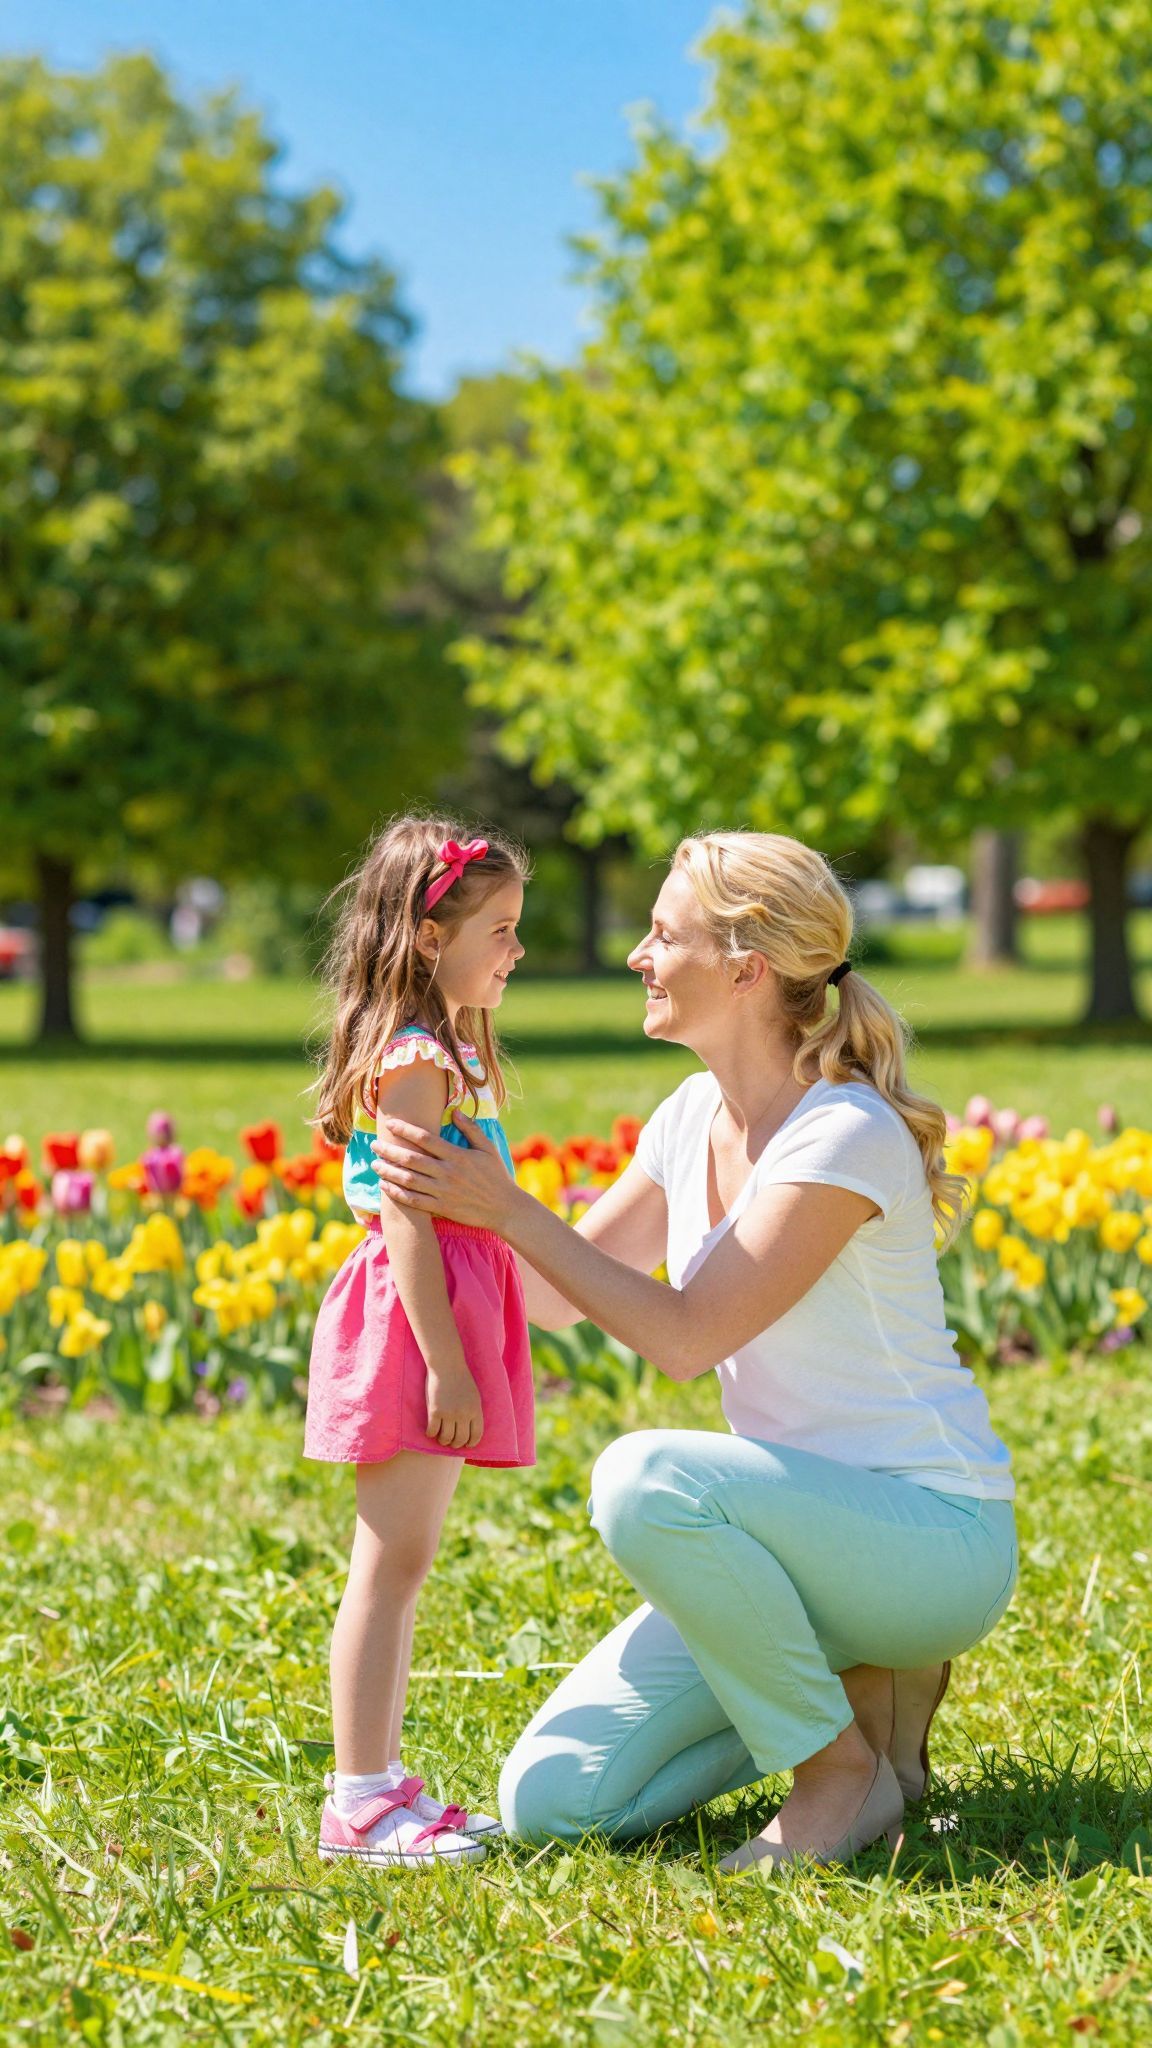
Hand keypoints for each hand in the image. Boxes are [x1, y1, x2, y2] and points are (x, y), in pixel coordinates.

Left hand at [373, 1112, 515, 1231]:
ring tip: (375, 1164)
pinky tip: (385, 1186)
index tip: (391, 1124)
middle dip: (389, 1150)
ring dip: (389, 1171)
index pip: (426, 1139)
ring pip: (408, 1180)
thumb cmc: (496, 1176)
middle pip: (411, 1159)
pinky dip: (397, 1193)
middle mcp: (448, 1173)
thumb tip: (455, 1111)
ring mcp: (443, 1192)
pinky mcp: (441, 1208)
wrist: (505, 1208)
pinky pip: (414, 1201)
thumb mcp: (488, 1149)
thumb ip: (471, 1129)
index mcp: (458, 1156)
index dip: (405, 1130)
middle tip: (375, 1144)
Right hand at [425, 1365, 483, 1449]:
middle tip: (450, 1441)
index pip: (476, 1436)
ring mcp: (449, 1414)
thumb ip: (473, 1412)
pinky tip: (430, 1430)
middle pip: (460, 1440)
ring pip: (446, 1438)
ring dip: (442, 1440)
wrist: (447, 1365)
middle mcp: (464, 1414)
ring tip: (440, 1437)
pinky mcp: (435, 1411)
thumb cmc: (461, 1378)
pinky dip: (431, 1433)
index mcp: (476, 1410)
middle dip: (455, 1444)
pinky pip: (432, 1431)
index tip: (466, 1444)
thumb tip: (471, 1429)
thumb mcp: (474, 1396)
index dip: (471, 1443)